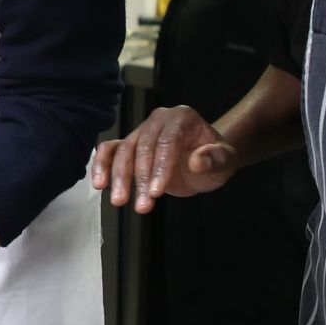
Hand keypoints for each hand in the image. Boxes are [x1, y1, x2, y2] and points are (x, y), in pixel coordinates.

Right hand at [90, 106, 237, 212]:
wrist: (205, 160)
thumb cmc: (215, 159)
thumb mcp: (225, 161)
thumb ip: (215, 159)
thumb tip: (198, 161)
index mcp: (182, 118)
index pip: (168, 141)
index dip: (160, 167)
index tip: (156, 192)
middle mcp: (159, 120)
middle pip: (142, 147)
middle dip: (140, 179)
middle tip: (141, 206)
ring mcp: (141, 131)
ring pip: (123, 151)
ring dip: (118, 177)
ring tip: (118, 201)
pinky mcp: (129, 144)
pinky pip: (110, 150)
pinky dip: (101, 165)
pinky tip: (100, 184)